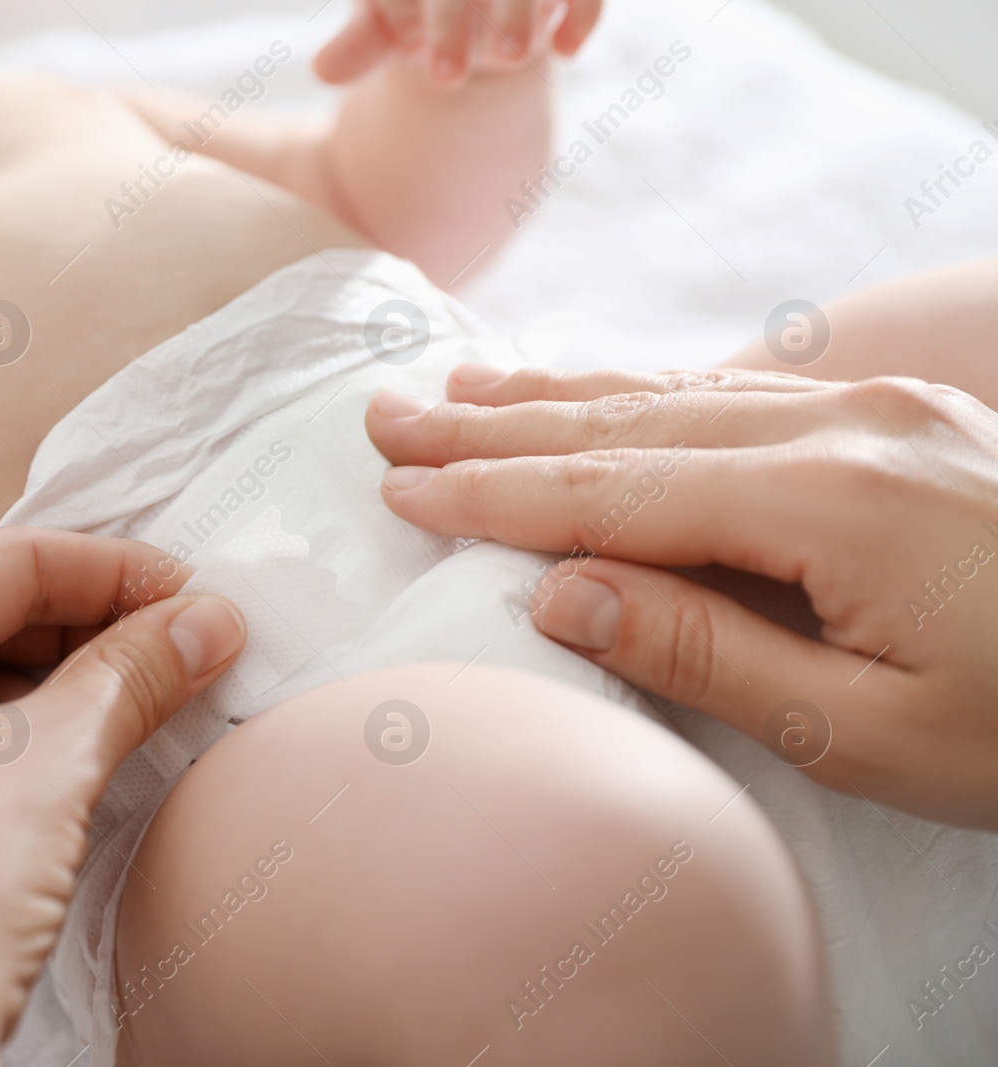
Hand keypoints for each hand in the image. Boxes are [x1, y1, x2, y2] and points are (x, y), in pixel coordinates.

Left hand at [0, 528, 246, 1066]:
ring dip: (58, 686)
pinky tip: (79, 759)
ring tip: (146, 703)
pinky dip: (12, 739)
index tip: (198, 596)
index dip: (116, 572)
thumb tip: (204, 622)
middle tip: (186, 649)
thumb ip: (132, 674)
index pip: (4, 561)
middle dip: (90, 629)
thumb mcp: (49, 769)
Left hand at [315, 0, 602, 86]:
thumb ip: (361, 45)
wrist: (474, 14)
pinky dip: (582, 11)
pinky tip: (567, 50)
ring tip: (512, 59)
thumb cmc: (420, 12)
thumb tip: (325, 69)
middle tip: (446, 78)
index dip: (414, 13)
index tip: (419, 55)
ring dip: (519, 16)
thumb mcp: (387, 28)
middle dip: (454, 23)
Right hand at [366, 366, 997, 828]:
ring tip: (460, 388)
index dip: (497, 495)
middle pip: (629, 423)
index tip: (401, 490)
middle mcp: (846, 426)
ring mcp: (879, 411)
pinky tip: (597, 389)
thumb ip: (707, 648)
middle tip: (389, 419)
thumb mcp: (872, 729)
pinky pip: (740, 392)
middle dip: (498, 427)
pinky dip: (645, 392)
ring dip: (558, 394)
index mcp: (831, 499)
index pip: (617, 493)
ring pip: (678, 393)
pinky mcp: (900, 421)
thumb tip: (562, 589)